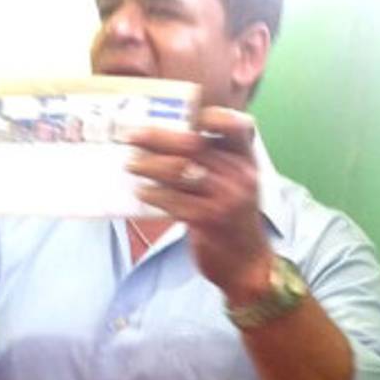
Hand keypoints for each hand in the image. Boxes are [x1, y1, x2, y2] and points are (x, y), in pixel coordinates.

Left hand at [127, 107, 272, 302]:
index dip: (213, 115)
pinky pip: (173, 201)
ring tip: (132, 164)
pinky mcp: (209, 221)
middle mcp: (240, 176)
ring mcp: (226, 198)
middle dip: (159, 137)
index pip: (238, 126)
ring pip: (180, 170)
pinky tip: (142, 192)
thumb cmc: (234, 222)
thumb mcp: (235, 186)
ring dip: (149, 165)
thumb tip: (169, 140)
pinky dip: (154, 195)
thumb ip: (215, 163)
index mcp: (248, 162)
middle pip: (195, 144)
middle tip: (133, 135)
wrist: (247, 265)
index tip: (184, 114)